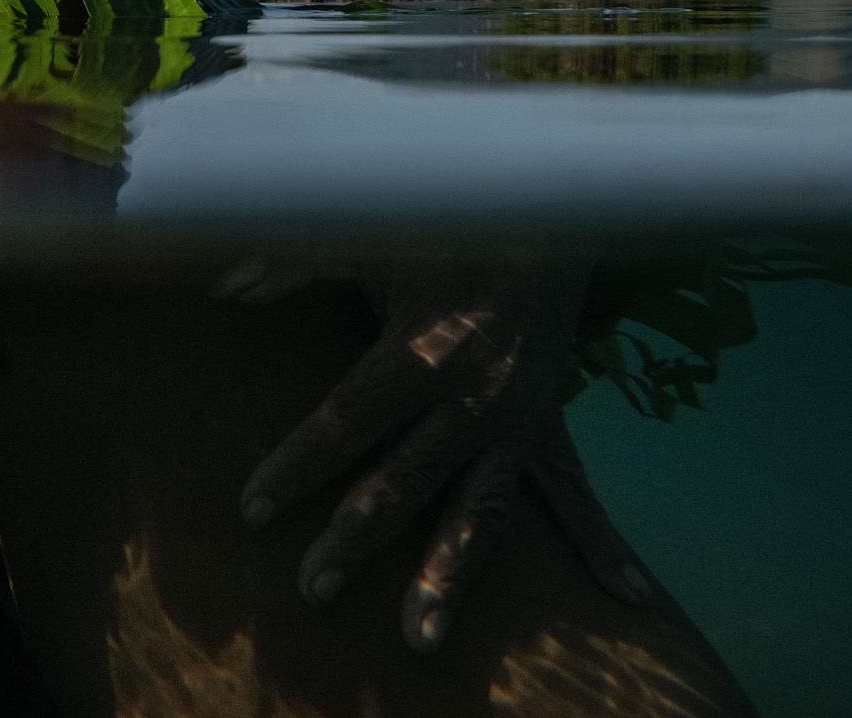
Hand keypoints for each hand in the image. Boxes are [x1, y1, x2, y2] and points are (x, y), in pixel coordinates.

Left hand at [236, 257, 650, 649]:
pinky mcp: (549, 426)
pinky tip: (626, 598)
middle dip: (356, 539)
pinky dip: (602, 547)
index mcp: (422, 348)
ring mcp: (518, 420)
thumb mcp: (362, 238)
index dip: (298, 465)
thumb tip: (226, 285)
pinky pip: (576, 494)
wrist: (540, 214)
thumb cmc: (435, 231)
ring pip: (481, 511)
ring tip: (420, 638)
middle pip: (404, 481)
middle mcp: (473, 396)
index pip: (348, 420)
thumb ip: (292, 264)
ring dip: (449, 575)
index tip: (253, 508)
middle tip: (313, 587)